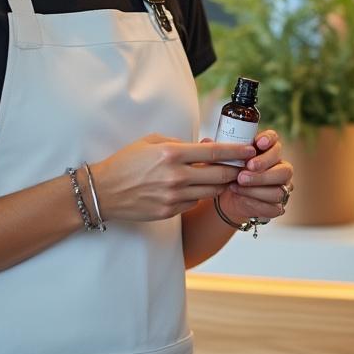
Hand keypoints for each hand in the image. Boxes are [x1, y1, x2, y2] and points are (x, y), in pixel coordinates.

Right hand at [86, 134, 254, 221]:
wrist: (103, 191)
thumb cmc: (126, 162)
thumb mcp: (152, 142)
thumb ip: (180, 143)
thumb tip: (205, 147)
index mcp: (172, 154)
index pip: (214, 153)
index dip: (236, 152)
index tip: (250, 150)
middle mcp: (176, 176)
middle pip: (219, 174)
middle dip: (236, 170)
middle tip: (246, 166)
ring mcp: (174, 196)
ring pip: (211, 191)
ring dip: (222, 184)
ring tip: (228, 176)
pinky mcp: (170, 211)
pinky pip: (195, 202)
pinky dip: (201, 194)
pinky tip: (199, 187)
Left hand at [215, 130, 294, 223]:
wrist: (228, 196)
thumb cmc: (229, 173)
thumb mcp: (222, 160)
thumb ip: (217, 151)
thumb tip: (206, 141)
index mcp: (269, 151)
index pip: (276, 140)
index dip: (270, 140)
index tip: (258, 143)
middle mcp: (280, 168)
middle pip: (284, 168)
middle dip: (264, 168)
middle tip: (245, 169)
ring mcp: (281, 188)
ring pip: (279, 190)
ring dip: (257, 188)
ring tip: (237, 185)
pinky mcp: (276, 206)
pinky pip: (273, 207)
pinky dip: (256, 203)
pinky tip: (242, 197)